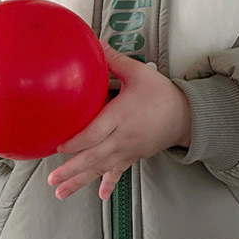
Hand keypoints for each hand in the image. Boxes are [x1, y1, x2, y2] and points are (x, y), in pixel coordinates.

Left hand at [47, 43, 191, 200]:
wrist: (187, 115)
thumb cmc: (162, 93)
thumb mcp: (138, 73)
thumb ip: (114, 60)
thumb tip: (96, 43)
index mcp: (121, 116)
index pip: (95, 132)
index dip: (77, 141)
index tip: (58, 146)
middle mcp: (123, 137)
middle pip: (94, 156)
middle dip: (71, 169)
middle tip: (52, 179)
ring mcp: (128, 150)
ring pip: (101, 168)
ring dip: (80, 181)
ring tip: (61, 192)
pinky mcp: (133, 156)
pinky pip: (119, 172)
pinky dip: (109, 183)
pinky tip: (101, 195)